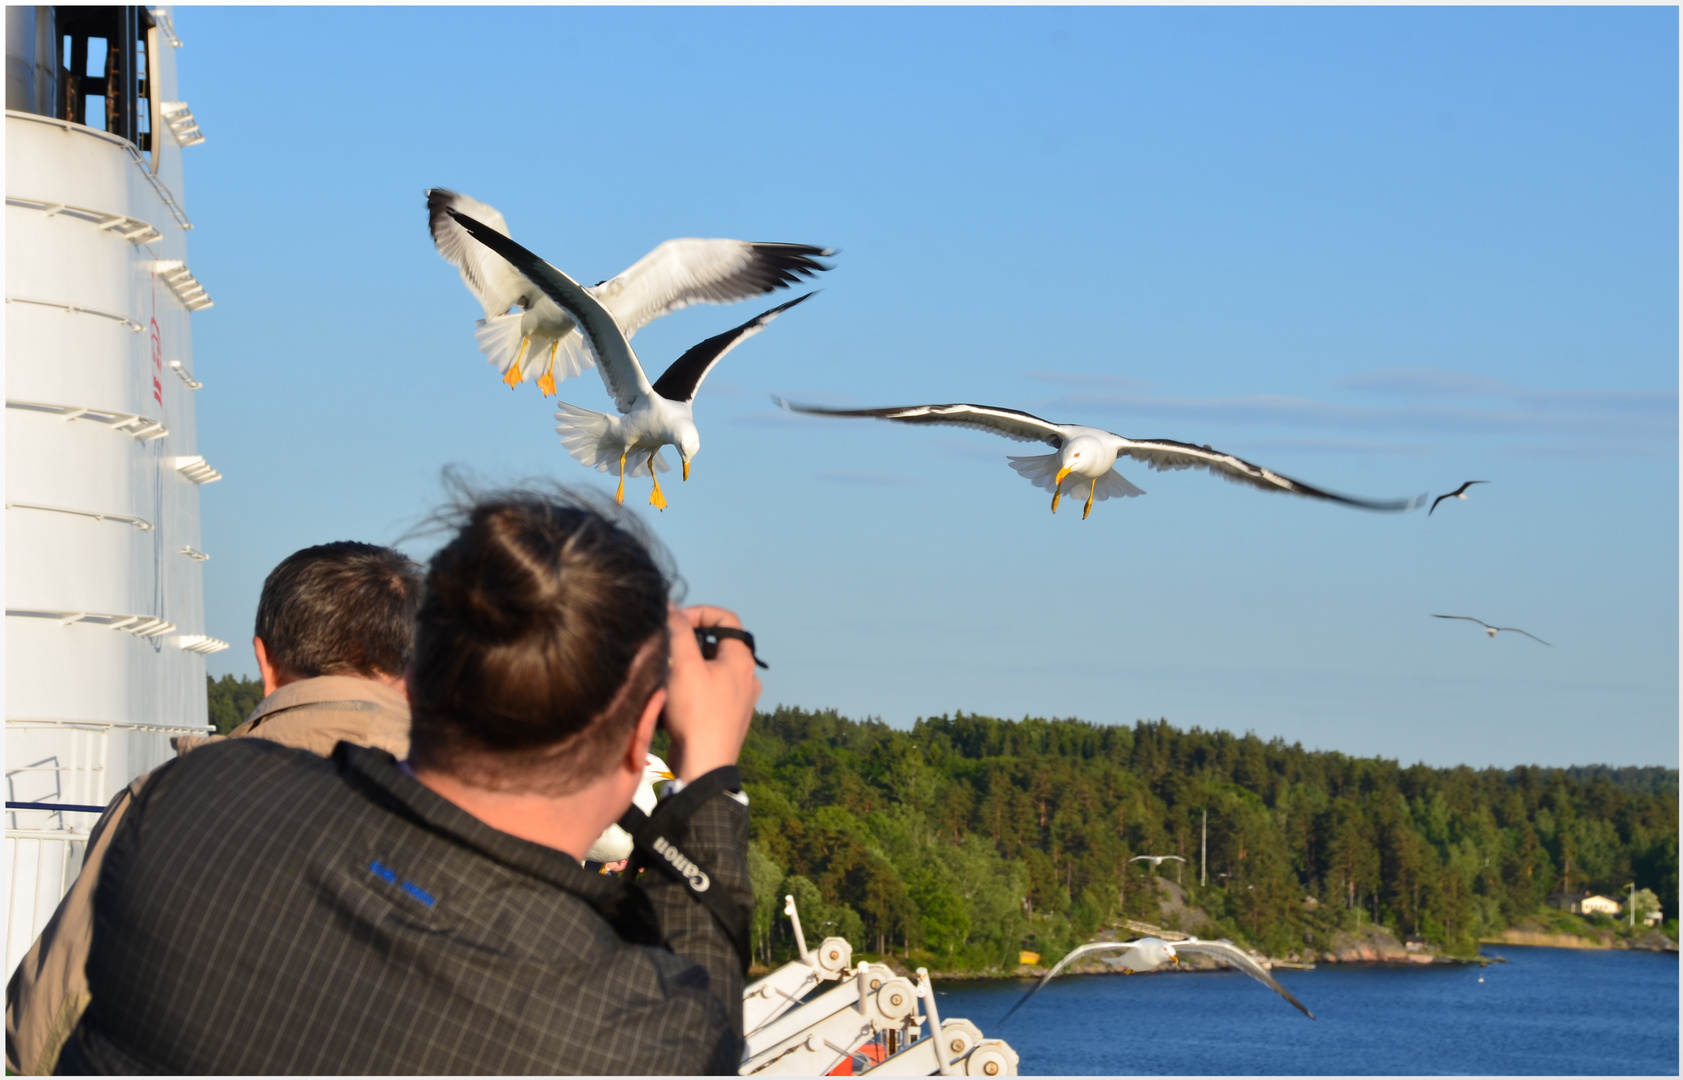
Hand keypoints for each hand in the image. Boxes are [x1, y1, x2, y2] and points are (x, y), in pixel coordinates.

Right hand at [663, 606, 760, 780]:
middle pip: (718, 644)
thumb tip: (672, 607)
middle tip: (668, 649)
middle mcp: (747, 678)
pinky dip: (692, 688)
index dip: (699, 613)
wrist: (704, 766)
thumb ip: (678, 631)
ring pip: (712, 670)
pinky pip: (710, 692)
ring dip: (689, 666)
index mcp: (742, 661)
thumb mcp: (684, 666)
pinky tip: (674, 699)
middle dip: (690, 642)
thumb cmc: (696, 715)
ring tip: (668, 675)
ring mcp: (740, 700)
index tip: (676, 623)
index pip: (726, 619)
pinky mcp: (728, 719)